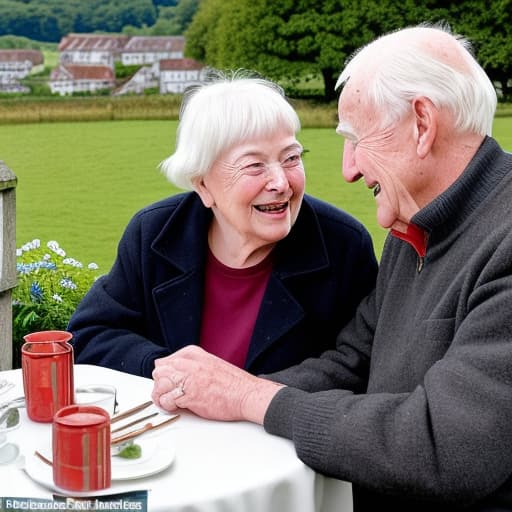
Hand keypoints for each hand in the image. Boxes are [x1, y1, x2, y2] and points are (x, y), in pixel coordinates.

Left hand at [151, 345, 283, 423]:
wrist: (246, 394)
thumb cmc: (232, 383)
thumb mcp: (209, 364)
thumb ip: (191, 365)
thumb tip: (172, 372)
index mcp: (193, 353)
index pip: (165, 361)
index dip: (166, 375)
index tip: (171, 383)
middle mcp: (188, 363)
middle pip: (159, 372)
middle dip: (161, 384)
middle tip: (170, 393)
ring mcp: (188, 378)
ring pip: (159, 386)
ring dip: (162, 396)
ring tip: (171, 402)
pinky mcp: (189, 396)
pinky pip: (167, 400)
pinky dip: (168, 406)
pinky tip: (177, 407)